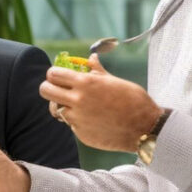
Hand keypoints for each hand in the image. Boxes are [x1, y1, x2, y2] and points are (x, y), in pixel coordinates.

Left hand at [40, 55, 162, 152]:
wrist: (145, 129)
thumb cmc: (134, 101)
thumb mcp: (115, 81)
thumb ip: (97, 71)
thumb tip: (91, 58)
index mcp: (86, 83)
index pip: (53, 74)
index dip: (54, 74)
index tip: (58, 76)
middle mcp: (78, 100)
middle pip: (45, 90)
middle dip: (49, 88)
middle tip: (57, 89)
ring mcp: (77, 118)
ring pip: (56, 109)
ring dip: (62, 106)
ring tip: (76, 105)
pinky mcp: (80, 133)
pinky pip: (71, 124)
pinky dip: (77, 120)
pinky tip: (92, 119)